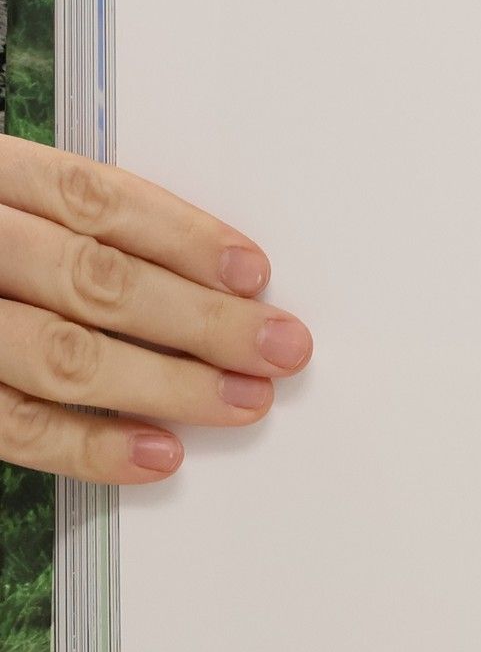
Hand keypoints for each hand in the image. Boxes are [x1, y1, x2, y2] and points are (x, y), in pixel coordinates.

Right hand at [0, 135, 310, 483]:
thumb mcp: (4, 207)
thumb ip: (69, 226)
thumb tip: (211, 277)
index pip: (91, 197)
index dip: (182, 235)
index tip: (254, 271)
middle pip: (93, 278)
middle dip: (201, 319)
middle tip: (281, 347)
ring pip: (60, 352)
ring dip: (166, 384)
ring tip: (242, 401)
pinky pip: (10, 423)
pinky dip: (89, 446)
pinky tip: (155, 454)